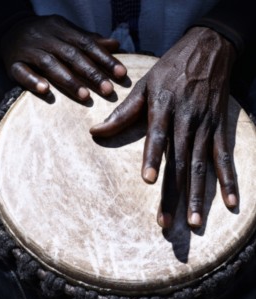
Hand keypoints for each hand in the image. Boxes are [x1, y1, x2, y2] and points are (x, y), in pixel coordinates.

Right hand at [0, 15, 126, 100]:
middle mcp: (46, 38)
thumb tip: (116, 44)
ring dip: (68, 80)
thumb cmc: (46, 35)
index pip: (87, 44)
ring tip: (85, 96)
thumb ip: (90, 40)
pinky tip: (46, 91)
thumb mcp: (67, 32)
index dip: (104, 59)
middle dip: (92, 73)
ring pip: (50, 64)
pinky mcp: (14, 63)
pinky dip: (33, 81)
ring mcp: (29, 50)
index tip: (121, 74)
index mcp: (62, 29)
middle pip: (72, 55)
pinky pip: (22, 71)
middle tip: (108, 90)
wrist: (9, 29)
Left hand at [90, 27, 237, 227]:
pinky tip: (230, 202)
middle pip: (179, 161)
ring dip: (198, 195)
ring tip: (195, 222)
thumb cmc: (171, 69)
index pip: (158, 136)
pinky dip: (228, 180)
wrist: (208, 50)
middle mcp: (186, 121)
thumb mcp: (143, 84)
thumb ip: (122, 112)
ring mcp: (205, 127)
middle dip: (173, 193)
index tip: (149, 180)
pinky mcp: (220, 129)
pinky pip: (224, 158)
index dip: (153, 157)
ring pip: (201, 166)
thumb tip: (95, 132)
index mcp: (164, 109)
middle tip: (166, 222)